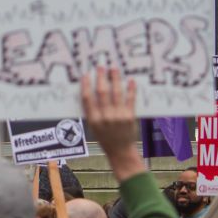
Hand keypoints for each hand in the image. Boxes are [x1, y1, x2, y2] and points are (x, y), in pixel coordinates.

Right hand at [81, 67, 144, 181]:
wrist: (120, 151)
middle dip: (101, 77)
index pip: (87, 98)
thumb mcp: (92, 126)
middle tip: (100, 66)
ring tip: (114, 68)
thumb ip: (91, 111)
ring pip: (116, 93)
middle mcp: (105, 117)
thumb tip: (88, 91)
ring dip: (115, 78)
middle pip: (102, 92)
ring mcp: (118, 116)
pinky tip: (130, 80)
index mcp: (93, 119)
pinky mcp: (130, 116)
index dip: (86, 85)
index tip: (86, 74)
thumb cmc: (104, 138)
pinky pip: (130, 100)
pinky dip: (130, 89)